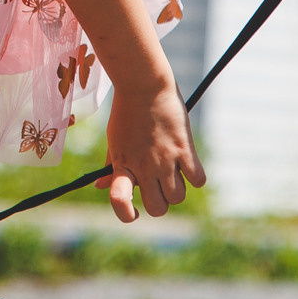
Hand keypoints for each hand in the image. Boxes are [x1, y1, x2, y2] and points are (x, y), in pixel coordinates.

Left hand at [96, 78, 204, 222]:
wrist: (143, 83)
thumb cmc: (126, 110)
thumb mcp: (114, 139)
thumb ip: (111, 166)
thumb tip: (100, 186)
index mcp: (122, 165)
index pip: (120, 202)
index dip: (126, 214)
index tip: (134, 212)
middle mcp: (143, 167)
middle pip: (158, 209)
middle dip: (160, 203)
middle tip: (159, 186)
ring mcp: (165, 159)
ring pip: (177, 198)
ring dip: (177, 190)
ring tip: (174, 173)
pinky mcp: (184, 149)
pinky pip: (197, 180)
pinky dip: (195, 178)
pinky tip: (189, 165)